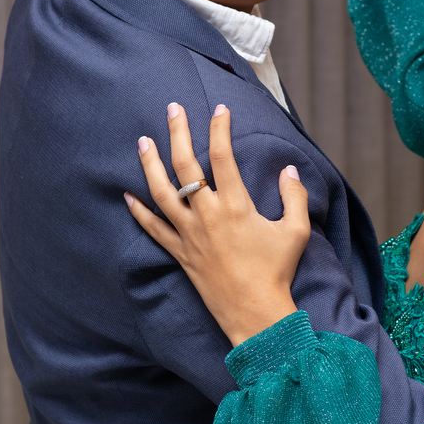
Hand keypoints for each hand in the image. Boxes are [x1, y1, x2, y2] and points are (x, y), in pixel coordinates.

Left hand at [125, 103, 310, 345]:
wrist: (254, 313)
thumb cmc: (277, 271)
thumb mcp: (295, 231)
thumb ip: (294, 196)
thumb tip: (290, 170)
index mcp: (236, 206)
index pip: (223, 156)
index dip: (220, 128)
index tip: (219, 109)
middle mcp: (207, 215)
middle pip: (186, 165)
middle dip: (177, 133)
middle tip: (172, 109)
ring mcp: (190, 235)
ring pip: (162, 192)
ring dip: (149, 164)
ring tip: (143, 141)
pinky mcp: (181, 254)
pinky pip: (154, 229)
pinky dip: (139, 212)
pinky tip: (128, 196)